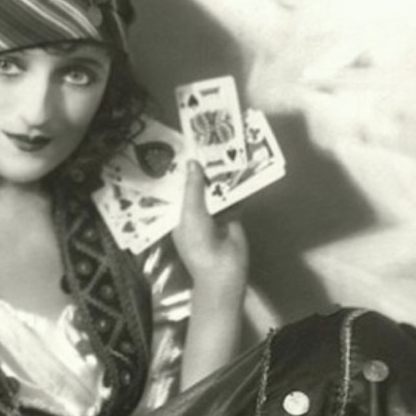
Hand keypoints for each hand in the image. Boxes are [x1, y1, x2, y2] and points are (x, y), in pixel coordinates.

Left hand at [171, 160, 248, 301]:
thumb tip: (192, 162)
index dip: (179, 175)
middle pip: (198, 190)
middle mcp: (195, 215)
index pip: (177, 192)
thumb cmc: (198, 242)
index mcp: (179, 217)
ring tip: (221, 151)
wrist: (223, 270)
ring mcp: (215, 216)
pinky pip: (233, 199)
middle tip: (204, 146)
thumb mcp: (191, 213)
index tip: (181, 152)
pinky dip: (236, 187)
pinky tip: (238, 169)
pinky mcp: (233, 217)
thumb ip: (193, 188)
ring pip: (216, 193)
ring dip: (219, 178)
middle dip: (201, 173)